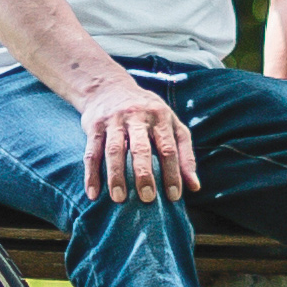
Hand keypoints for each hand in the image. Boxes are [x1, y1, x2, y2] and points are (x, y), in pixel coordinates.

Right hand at [77, 77, 200, 204]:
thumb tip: (195, 187)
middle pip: (140, 148)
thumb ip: (185, 154)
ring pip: (114, 150)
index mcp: (160, 117)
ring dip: (116, 176)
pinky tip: (93, 194)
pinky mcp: (94, 126)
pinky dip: (91, 174)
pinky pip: (92, 152)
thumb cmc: (148, 113)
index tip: (174, 196)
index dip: (172, 173)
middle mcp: (137, 116)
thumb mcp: (171, 125)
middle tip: (147, 198)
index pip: (168, 148)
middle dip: (144, 174)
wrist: (109, 87)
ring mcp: (114, 121)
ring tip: (119, 199)